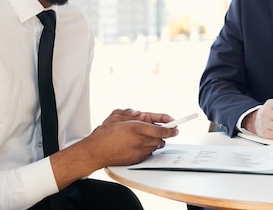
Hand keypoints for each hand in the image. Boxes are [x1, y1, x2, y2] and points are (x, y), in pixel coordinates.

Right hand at [50, 110, 177, 189]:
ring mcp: (139, 152)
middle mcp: (140, 140)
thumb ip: (129, 113)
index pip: (162, 129)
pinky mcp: (137, 160)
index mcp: (137, 127)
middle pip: (161, 138)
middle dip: (163, 134)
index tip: (176, 127)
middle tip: (162, 129)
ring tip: (145, 135)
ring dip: (154, 140)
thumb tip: (140, 113)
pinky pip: (148, 153)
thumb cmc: (104, 134)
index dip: (171, 128)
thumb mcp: (116, 116)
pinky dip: (147, 148)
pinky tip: (138, 143)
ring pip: (156, 146)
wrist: (96, 152)